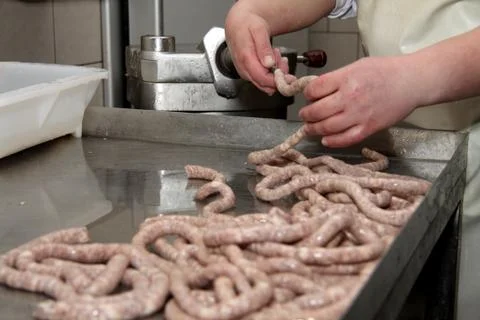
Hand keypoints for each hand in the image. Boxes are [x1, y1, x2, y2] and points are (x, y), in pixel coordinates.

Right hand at [225, 8, 288, 94]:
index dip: (276, 80)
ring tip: (276, 54)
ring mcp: (244, 72)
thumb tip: (269, 64)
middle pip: (264, 84)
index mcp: (245, 58)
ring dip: (275, 72)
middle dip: (278, 75)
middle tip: (283, 59)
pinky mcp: (247, 73)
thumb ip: (264, 48)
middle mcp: (243, 68)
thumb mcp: (259, 30)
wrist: (237, 25)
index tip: (288, 75)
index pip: (262, 78)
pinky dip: (270, 72)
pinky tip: (272, 60)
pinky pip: (262, 79)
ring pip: (264, 83)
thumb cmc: (247, 25)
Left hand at [299, 56, 419, 147]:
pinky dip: (332, 141)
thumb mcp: (357, 66)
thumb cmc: (386, 71)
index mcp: (346, 78)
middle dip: (306, 115)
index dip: (307, 94)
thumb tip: (317, 91)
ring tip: (310, 128)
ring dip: (314, 129)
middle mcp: (350, 97)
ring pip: (327, 127)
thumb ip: (336, 78)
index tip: (308, 97)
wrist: (412, 81)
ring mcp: (359, 115)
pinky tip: (325, 140)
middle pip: (317, 111)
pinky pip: (345, 139)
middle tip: (304, 115)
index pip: (314, 89)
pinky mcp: (369, 128)